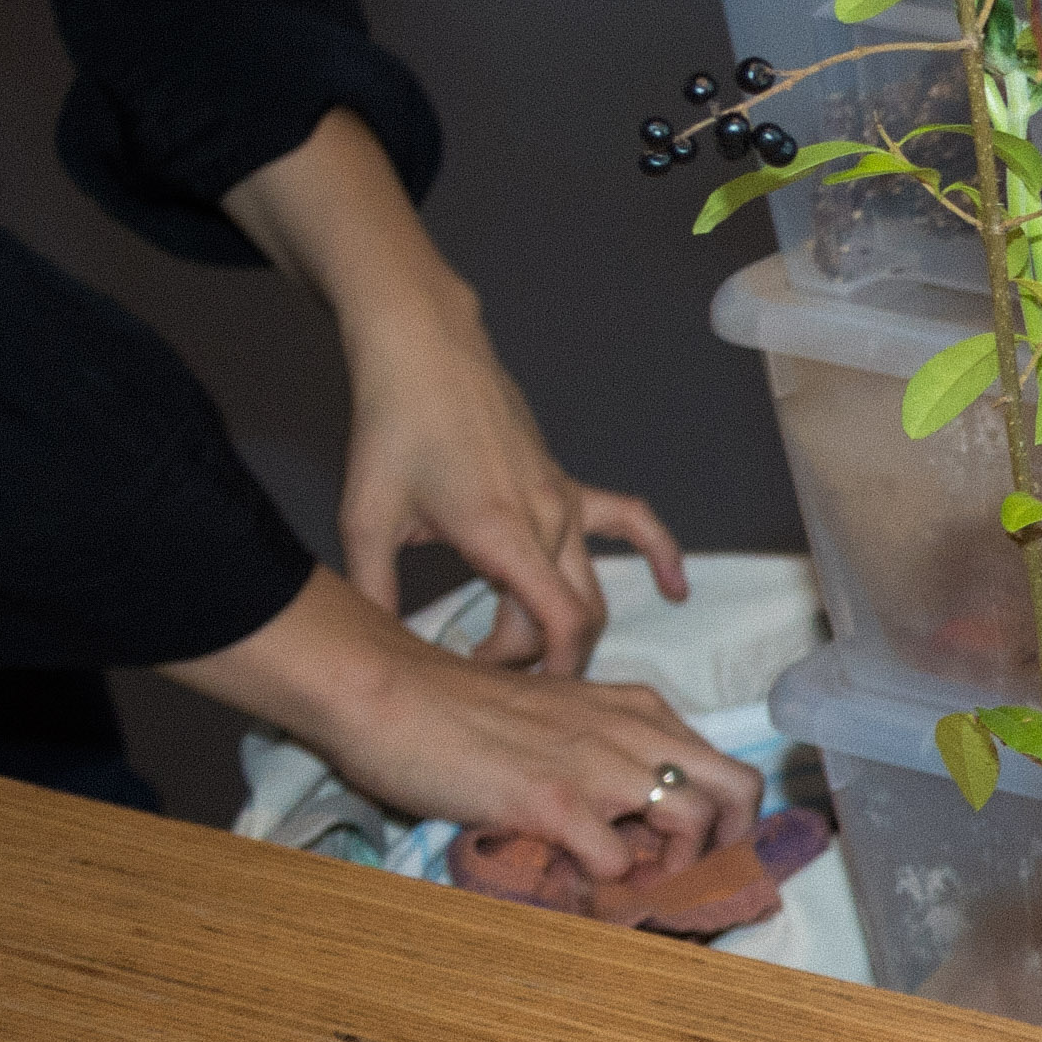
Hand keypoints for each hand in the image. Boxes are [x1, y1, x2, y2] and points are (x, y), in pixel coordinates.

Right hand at [181, 569, 757, 891]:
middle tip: (681, 880)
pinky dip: (605, 890)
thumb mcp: (557, 720)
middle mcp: (635, 731)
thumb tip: (622, 824)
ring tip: (630, 890)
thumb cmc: (460, 710)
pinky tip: (572, 887)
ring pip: (695, 824)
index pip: (722, 767)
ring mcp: (599, 765)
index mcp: (639, 710)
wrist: (389, 692)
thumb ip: (599, 756)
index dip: (721, 822)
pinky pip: (616, 862)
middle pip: (739, 790)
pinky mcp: (555, 801)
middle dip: (728, 847)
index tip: (688, 857)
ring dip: (673, 871)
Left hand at [335, 302, 688, 678]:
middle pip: (573, 616)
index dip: (538, 670)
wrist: (425, 355)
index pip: (559, 625)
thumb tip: (375, 647)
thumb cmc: (392, 431)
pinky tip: (676, 588)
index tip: (488, 686)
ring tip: (524, 649)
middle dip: (535, 657)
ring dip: (565, 627)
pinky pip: (632, 523)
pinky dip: (660, 556)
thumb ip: (374, 591)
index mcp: (503, 534)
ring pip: (589, 585)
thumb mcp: (365, 522)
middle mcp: (549, 520)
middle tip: (477, 665)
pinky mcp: (567, 484)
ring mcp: (566, 500)